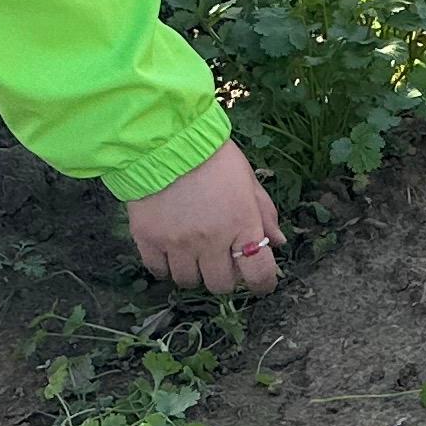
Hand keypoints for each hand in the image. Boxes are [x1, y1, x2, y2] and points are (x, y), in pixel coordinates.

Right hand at [124, 141, 283, 294]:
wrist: (165, 140)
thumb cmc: (213, 156)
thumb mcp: (248, 180)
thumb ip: (264, 213)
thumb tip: (277, 242)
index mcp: (242, 224)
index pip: (259, 273)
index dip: (263, 284)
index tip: (260, 283)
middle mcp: (211, 240)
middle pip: (220, 285)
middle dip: (225, 277)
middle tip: (222, 261)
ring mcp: (177, 243)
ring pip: (187, 281)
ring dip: (195, 272)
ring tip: (194, 254)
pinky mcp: (148, 239)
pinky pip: (158, 270)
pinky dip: (166, 266)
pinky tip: (171, 251)